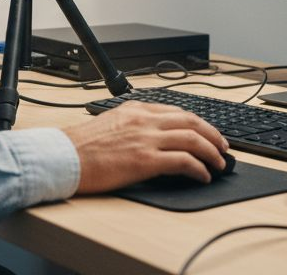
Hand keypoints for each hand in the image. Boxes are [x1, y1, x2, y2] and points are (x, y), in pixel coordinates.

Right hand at [61, 102, 229, 193]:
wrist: (63, 157)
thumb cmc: (79, 146)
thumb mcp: (108, 122)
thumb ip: (131, 124)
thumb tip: (150, 138)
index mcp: (135, 109)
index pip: (176, 111)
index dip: (198, 123)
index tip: (207, 132)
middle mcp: (144, 120)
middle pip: (191, 121)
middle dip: (213, 134)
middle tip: (223, 146)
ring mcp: (146, 139)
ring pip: (192, 139)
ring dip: (211, 152)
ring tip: (219, 163)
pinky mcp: (145, 161)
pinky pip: (183, 161)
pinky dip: (198, 169)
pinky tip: (203, 176)